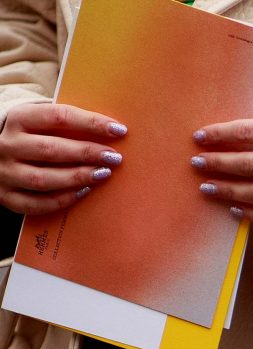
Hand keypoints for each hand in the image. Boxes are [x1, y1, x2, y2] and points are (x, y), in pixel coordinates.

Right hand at [0, 103, 126, 214]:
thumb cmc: (28, 137)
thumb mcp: (37, 122)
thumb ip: (63, 124)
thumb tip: (108, 130)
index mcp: (18, 119)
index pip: (58, 117)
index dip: (91, 123)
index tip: (118, 130)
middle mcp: (8, 145)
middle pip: (51, 150)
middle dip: (87, 153)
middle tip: (114, 157)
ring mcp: (6, 172)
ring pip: (44, 179)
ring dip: (78, 178)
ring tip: (103, 174)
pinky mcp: (7, 196)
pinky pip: (38, 204)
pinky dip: (63, 200)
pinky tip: (84, 192)